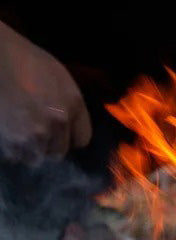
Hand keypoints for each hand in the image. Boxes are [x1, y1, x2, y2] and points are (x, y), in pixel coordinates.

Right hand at [0, 21, 91, 162]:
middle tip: (34, 132)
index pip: (82, 140)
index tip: (59, 133)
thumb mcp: (58, 75)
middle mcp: (57, 122)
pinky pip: (14, 155)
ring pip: (36, 157)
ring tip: (19, 133)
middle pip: (58, 152)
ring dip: (28, 149)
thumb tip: (70, 127)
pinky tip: (7, 133)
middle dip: (48, 145)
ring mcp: (34, 133)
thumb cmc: (23, 59)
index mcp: (73, 105)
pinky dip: (11, 149)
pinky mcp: (11, 140)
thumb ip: (70, 104)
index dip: (69, 138)